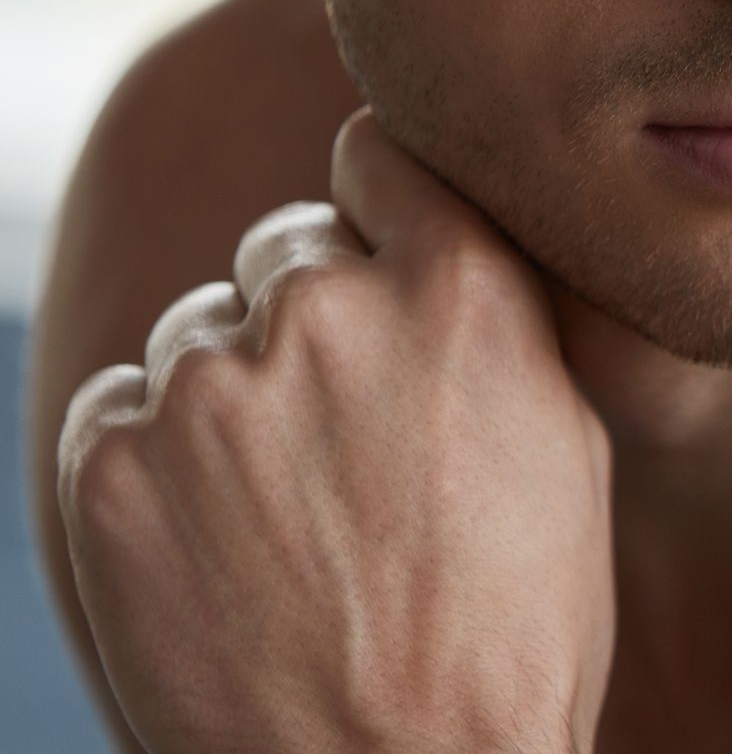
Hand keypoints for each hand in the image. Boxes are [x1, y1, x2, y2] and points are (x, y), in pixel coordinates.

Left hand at [55, 107, 616, 753]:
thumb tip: (435, 239)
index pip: (377, 155)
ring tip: (287, 521)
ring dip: (231, 401)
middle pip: (283, 252)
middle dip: (310, 326)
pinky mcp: (108, 467)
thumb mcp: (567, 447)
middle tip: (346, 445)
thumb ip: (495, 318)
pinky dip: (153, 468)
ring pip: (198, 337)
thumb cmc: (516, 633)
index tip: (379, 263)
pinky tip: (219, 552)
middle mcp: (328, 311)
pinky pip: (118, 413)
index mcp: (465, 291)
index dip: (376, 211)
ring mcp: (208, 387)